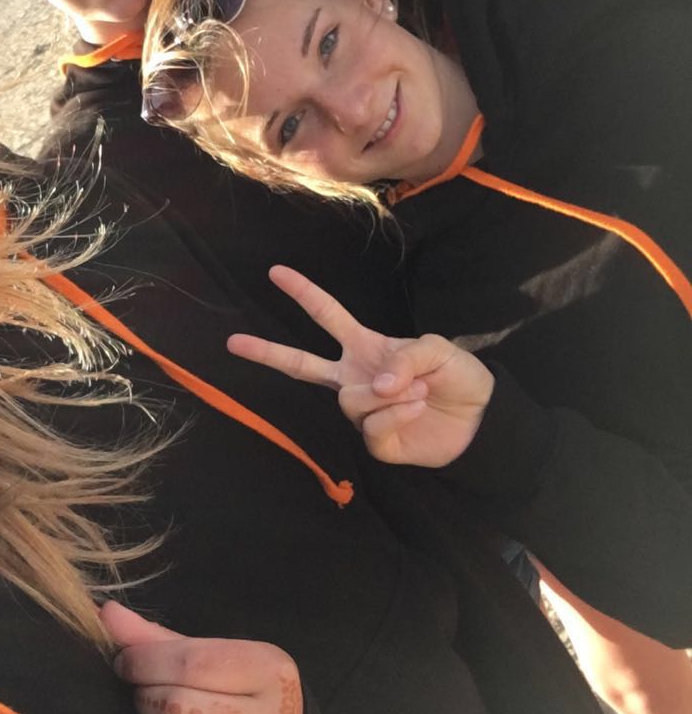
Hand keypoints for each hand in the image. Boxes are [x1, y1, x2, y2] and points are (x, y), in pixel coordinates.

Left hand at [101, 599, 302, 713]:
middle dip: (146, 701)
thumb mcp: (214, 658)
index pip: (189, 663)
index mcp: (270, 672)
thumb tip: (105, 614)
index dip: (144, 662)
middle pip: (175, 710)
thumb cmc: (241, 697)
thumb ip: (159, 639)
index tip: (126, 664)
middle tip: (147, 699)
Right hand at [227, 264, 493, 467]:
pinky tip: (416, 411)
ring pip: (350, 400)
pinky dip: (398, 415)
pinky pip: (372, 426)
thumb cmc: (458, 377)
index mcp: (366, 346)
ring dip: (391, 394)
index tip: (276, 272)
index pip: (327, 315)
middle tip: (233, 341)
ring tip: (420, 393)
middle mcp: (355, 376)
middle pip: (301, 364)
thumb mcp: (438, 350)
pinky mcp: (374, 441)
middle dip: (267, 352)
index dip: (303, 292)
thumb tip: (373, 385)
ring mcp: (362, 410)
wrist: (480, 422)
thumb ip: (404, 357)